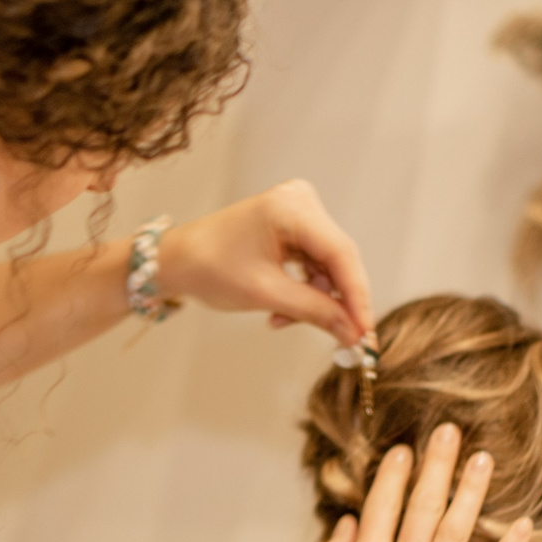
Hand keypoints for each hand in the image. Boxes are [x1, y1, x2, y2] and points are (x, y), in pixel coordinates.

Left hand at [155, 181, 371, 346]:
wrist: (176, 260)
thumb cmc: (208, 268)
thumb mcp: (264, 294)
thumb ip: (313, 312)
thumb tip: (353, 333)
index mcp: (290, 208)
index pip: (339, 253)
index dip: (356, 295)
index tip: (365, 331)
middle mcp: (300, 201)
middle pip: (338, 259)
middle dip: (338, 301)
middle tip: (348, 339)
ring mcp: (298, 211)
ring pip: (328, 265)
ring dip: (315, 299)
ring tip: (284, 320)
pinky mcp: (293, 226)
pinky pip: (314, 263)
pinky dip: (304, 290)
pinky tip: (283, 310)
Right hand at [292, 426, 534, 541]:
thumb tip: (349, 521)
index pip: (382, 501)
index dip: (395, 471)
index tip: (406, 450)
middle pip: (424, 503)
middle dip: (438, 463)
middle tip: (451, 432)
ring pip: (458, 529)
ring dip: (472, 489)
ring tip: (484, 460)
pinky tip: (524, 523)